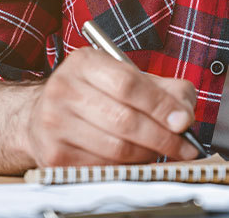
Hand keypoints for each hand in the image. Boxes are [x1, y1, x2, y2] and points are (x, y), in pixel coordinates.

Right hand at [20, 47, 199, 166]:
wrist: (43, 114)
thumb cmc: (94, 94)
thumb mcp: (125, 77)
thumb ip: (164, 89)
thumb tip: (185, 116)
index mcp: (84, 62)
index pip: (128, 84)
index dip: (160, 105)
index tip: (184, 122)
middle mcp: (63, 89)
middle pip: (124, 120)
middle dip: (163, 138)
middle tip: (185, 148)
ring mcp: (54, 123)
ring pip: (116, 149)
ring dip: (147, 155)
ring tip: (159, 152)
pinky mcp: (54, 155)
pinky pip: (103, 167)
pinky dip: (126, 167)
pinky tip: (133, 159)